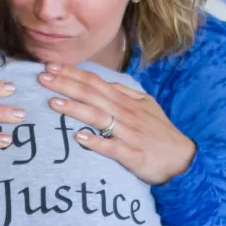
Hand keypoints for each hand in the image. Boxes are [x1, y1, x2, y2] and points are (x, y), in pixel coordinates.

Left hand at [38, 63, 195, 184]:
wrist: (183, 159)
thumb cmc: (160, 131)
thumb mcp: (145, 105)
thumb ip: (123, 92)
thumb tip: (102, 81)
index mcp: (125, 100)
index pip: (95, 82)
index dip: (73, 73)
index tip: (51, 66)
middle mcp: (124, 113)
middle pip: (91, 95)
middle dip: (66, 84)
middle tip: (42, 77)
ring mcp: (128, 133)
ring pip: (98, 117)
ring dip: (75, 109)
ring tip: (53, 102)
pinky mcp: (132, 154)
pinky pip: (111, 148)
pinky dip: (96, 142)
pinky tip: (79, 138)